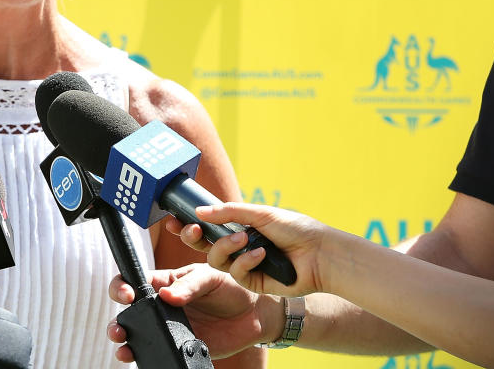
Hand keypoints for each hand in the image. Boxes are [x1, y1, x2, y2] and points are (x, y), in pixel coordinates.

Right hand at [106, 263, 281, 361]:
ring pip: (137, 335)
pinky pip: (158, 351)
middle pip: (129, 313)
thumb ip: (188, 285)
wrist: (254, 313)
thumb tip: (166, 296)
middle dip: (117, 320)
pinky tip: (141, 356)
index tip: (127, 294)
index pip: (134, 281)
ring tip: (123, 345)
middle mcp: (162, 305)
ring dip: (124, 340)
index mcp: (165, 282)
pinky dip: (146, 356)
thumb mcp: (209, 277)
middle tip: (119, 328)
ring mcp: (169, 327)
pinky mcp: (180, 345)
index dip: (122, 286)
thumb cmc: (230, 285)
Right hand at [170, 204, 327, 297]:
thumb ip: (229, 212)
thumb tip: (199, 211)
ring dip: (226, 247)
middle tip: (192, 230)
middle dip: (193, 238)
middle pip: (203, 246)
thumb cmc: (295, 228)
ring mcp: (243, 265)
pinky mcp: (252, 282)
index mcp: (238, 228)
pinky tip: (262, 254)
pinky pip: (236, 273)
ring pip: (216, 260)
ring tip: (244, 238)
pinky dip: (246, 261)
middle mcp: (237, 247)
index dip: (189, 225)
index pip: (206, 227)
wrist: (320, 254)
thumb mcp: (259, 213)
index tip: (174, 219)